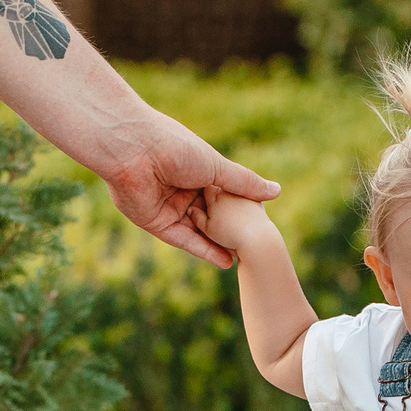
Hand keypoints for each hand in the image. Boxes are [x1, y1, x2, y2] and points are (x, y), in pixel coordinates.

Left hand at [98, 111, 278, 267]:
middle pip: (209, 215)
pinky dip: (201, 249)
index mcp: (195, 170)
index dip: (238, 209)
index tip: (260, 223)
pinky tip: (224, 261)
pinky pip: (181, 239)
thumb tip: (276, 191)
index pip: (221, 195)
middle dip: (228, 231)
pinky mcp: (153, 222)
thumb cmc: (175, 148)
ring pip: (197, 230)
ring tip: (243, 260)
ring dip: (217, 245)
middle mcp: (181, 188)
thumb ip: (244, 183)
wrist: (133, 151)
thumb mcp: (217, 166)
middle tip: (253, 248)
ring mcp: (167, 206)